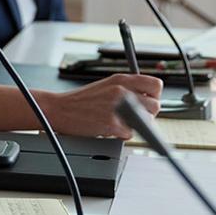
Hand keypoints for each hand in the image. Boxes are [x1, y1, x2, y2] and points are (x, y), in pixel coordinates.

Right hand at [44, 73, 162, 138]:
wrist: (59, 109)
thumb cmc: (80, 100)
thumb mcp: (107, 85)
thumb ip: (127, 88)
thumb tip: (147, 98)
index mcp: (121, 79)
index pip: (156, 85)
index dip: (154, 96)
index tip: (146, 101)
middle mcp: (121, 91)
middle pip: (155, 105)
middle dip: (147, 113)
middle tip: (134, 116)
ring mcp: (117, 107)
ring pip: (146, 121)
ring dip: (137, 125)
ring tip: (121, 122)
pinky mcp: (111, 124)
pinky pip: (130, 133)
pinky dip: (122, 134)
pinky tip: (110, 129)